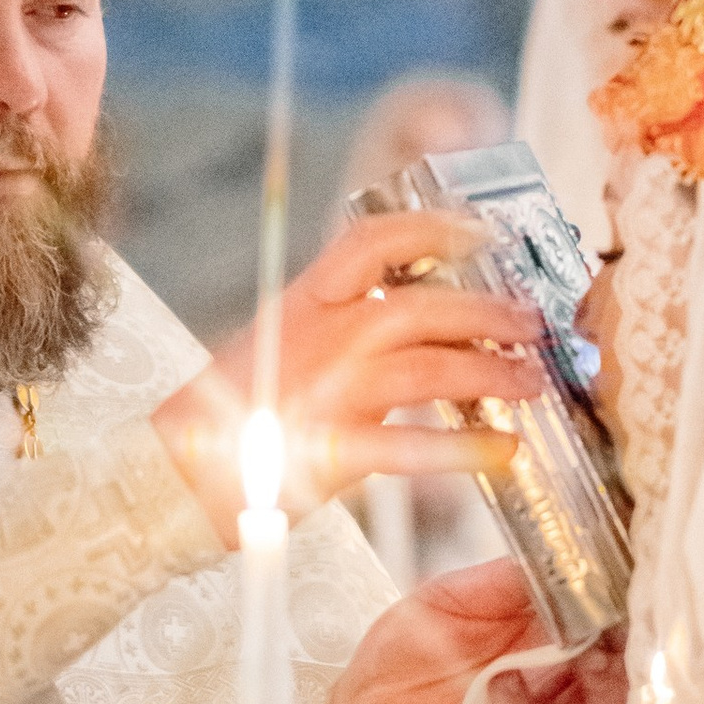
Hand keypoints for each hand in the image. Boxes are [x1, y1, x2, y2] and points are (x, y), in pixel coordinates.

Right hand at [153, 213, 547, 538]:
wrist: (170, 476)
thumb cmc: (235, 416)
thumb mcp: (283, 346)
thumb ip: (344, 326)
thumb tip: (424, 318)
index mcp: (304, 302)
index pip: (372, 239)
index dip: (435, 227)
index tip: (483, 230)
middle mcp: (318, 336)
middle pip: (419, 304)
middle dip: (487, 310)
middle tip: (533, 323)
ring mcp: (325, 392)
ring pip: (428, 365)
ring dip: (491, 371)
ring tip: (532, 382)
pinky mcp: (330, 451)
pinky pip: (412, 444)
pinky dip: (465, 447)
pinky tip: (503, 450)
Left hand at [322, 557, 627, 703]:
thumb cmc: (406, 648)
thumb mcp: (448, 595)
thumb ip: (504, 580)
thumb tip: (555, 554)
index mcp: (540, 622)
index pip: (600, 606)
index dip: (617, 592)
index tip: (622, 573)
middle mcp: (551, 666)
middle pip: (618, 653)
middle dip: (624, 633)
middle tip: (613, 615)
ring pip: (603, 697)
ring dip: (602, 674)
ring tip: (586, 654)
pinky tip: (503, 686)